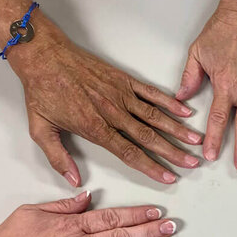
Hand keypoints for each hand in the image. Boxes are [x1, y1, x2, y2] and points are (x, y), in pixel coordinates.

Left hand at [16, 34, 201, 185]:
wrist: (43, 55)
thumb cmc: (42, 90)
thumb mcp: (40, 130)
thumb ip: (58, 158)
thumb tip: (74, 180)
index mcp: (95, 128)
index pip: (130, 154)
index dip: (152, 167)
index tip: (168, 178)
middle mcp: (113, 113)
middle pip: (150, 138)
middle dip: (174, 153)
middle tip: (192, 163)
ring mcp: (121, 95)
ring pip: (156, 117)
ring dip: (178, 130)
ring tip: (196, 141)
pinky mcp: (124, 80)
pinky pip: (152, 93)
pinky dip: (170, 102)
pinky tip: (185, 111)